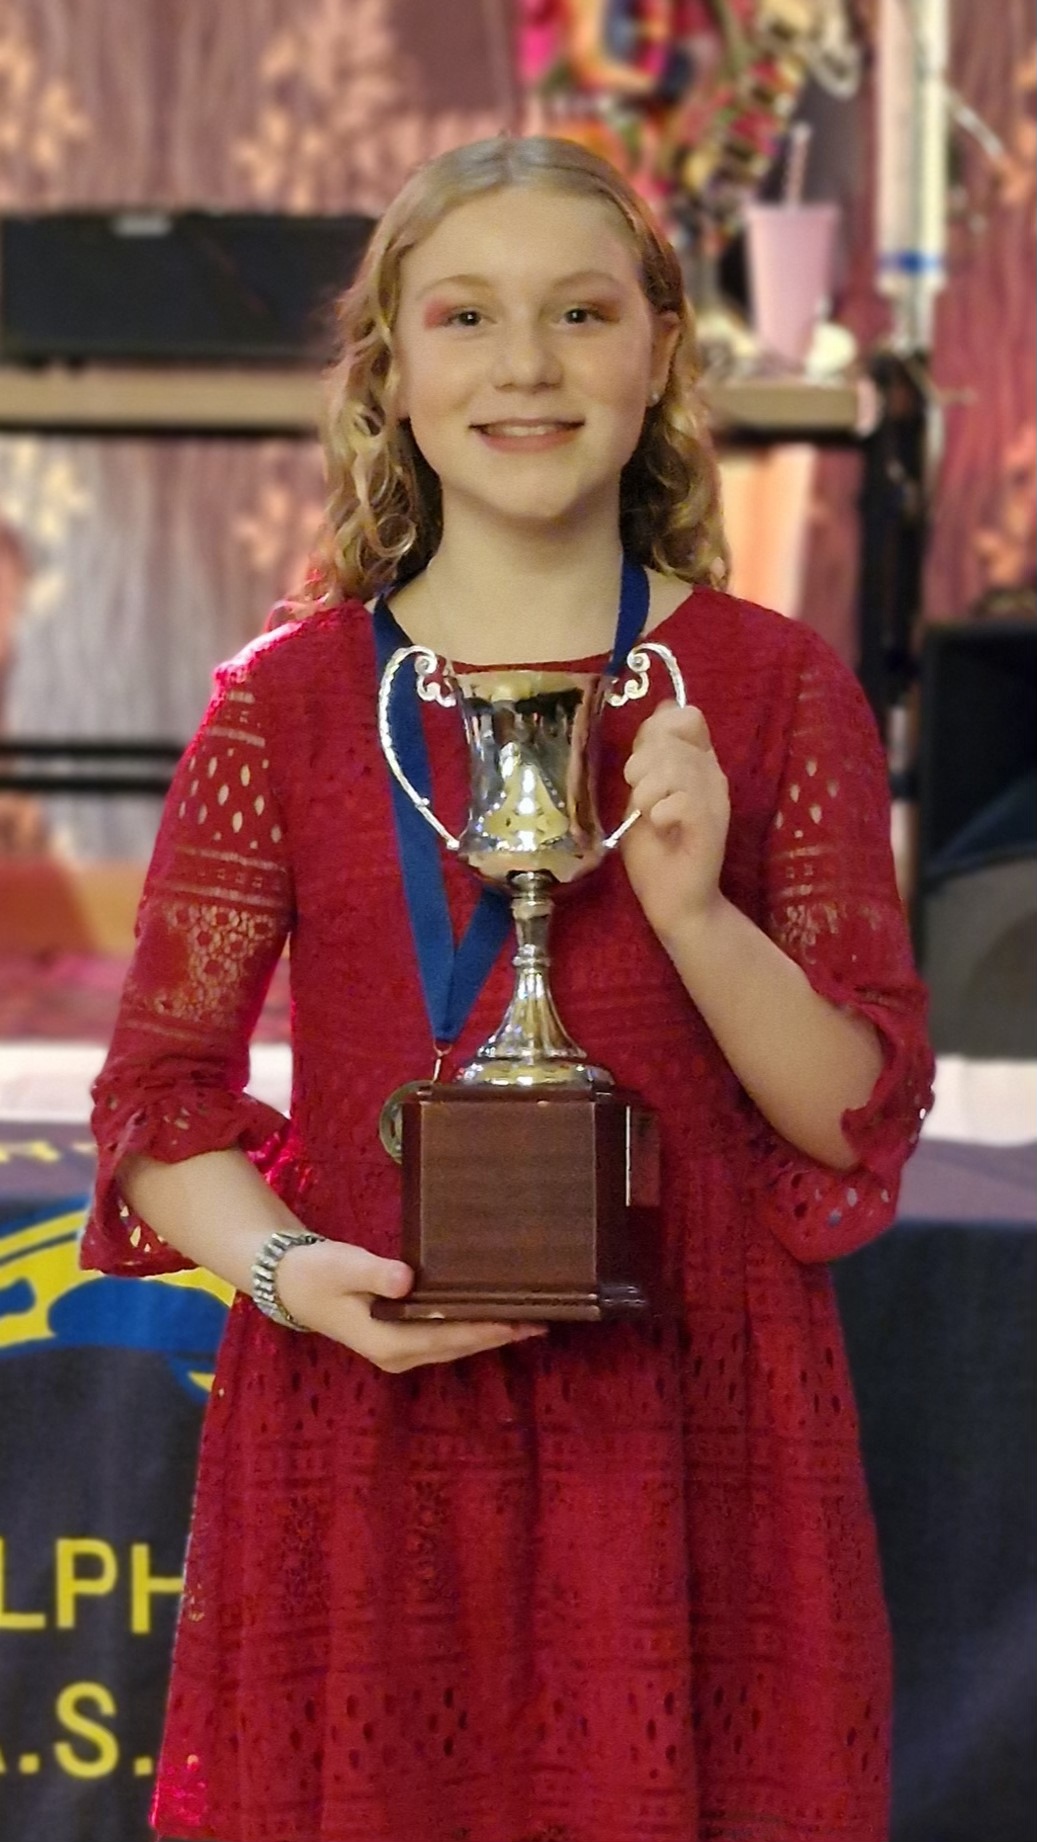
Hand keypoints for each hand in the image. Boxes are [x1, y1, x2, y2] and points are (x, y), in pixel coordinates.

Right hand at [275, 1236, 545, 1371]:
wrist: (292, 1284)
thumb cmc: (318, 1272)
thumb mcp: (343, 1266)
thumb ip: (375, 1273)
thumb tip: (407, 1279)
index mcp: (387, 1342)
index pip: (446, 1337)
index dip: (484, 1329)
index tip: (518, 1319)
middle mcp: (398, 1355)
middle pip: (458, 1347)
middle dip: (498, 1335)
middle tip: (540, 1320)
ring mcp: (400, 1352)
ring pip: (454, 1346)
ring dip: (489, 1334)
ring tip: (529, 1320)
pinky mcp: (400, 1340)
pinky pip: (445, 1339)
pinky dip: (471, 1329)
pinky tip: (492, 1317)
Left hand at [619, 701, 729, 945]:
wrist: (673, 902)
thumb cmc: (655, 852)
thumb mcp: (642, 793)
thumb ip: (649, 755)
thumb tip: (662, 708)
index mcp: (697, 763)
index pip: (687, 716)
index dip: (659, 730)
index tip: (642, 765)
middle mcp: (712, 775)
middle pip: (672, 738)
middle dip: (641, 766)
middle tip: (641, 799)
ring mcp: (715, 799)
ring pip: (676, 766)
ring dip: (647, 793)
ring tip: (649, 816)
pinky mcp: (712, 824)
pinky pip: (682, 799)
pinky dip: (660, 813)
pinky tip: (662, 828)